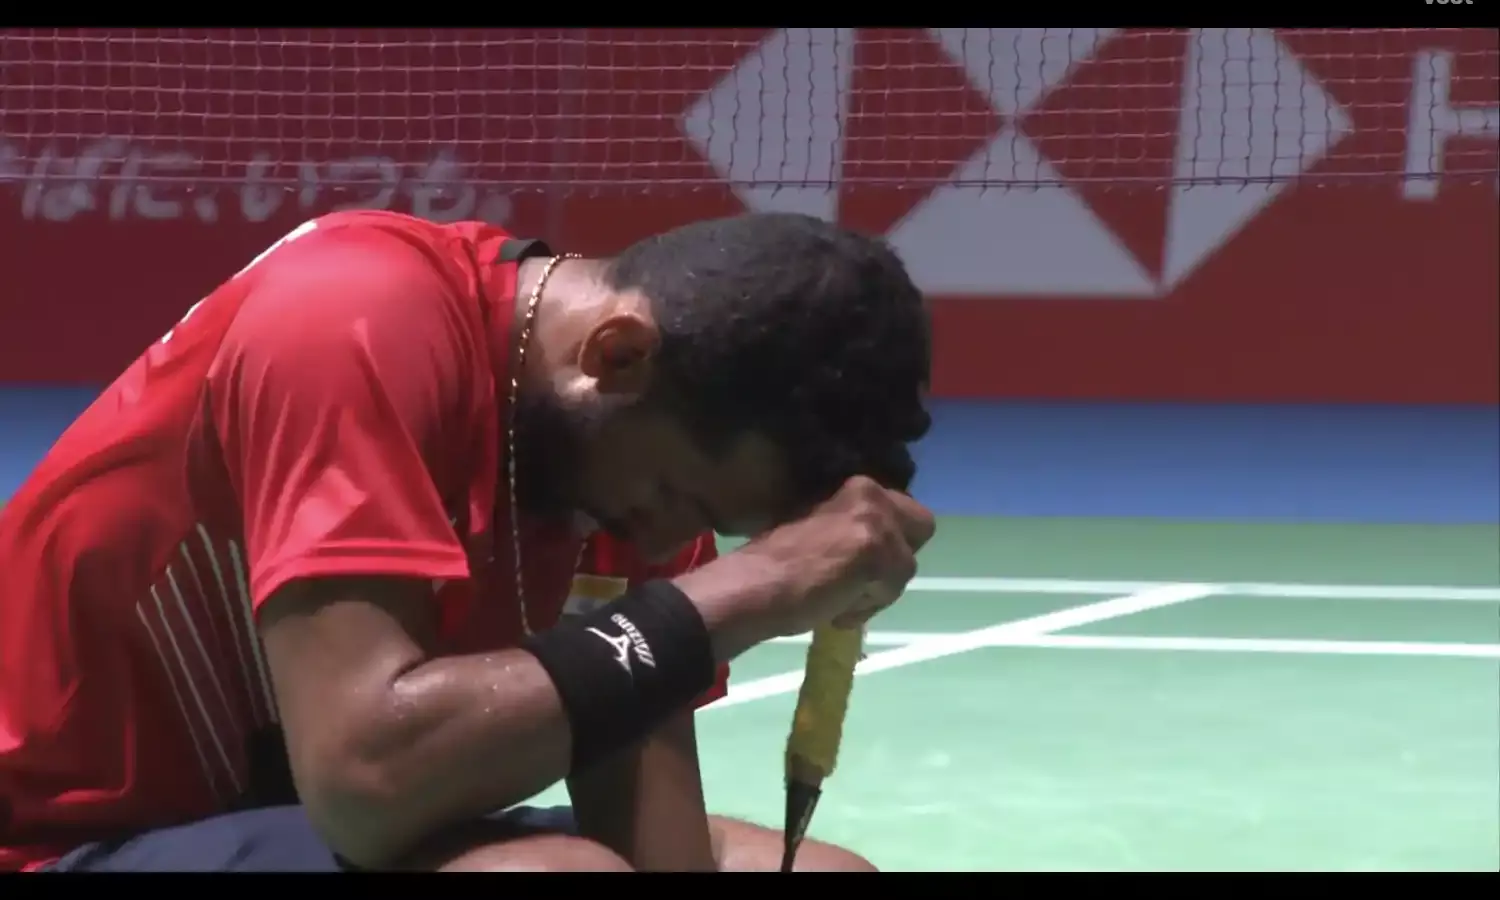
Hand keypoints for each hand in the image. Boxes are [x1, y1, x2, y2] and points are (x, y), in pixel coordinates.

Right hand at [675, 476, 935, 658]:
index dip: (892, 538)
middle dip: (899, 556)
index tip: (866, 562)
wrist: (756, 584)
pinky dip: (867, 607)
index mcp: (857, 484)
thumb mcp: (819, 524)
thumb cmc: (774, 560)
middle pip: (922, 528)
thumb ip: (850, 526)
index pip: (904, 508)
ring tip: (839, 599)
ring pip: (907, 566)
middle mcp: (872, 494)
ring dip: (879, 590)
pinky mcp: (876, 553)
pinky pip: (891, 590)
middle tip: (864, 579)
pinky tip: (837, 610)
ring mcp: (877, 522)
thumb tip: (877, 548)